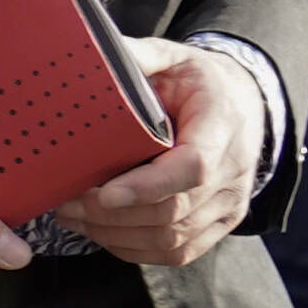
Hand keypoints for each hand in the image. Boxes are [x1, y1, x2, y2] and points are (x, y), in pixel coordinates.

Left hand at [68, 39, 269, 271]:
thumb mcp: (173, 57)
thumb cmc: (197, 83)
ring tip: (73, 217)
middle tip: (65, 203)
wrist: (242, 104)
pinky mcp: (220, 224)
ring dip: (115, 235)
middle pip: (174, 211)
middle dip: (112, 215)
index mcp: (223, 125)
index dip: (148, 186)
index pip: (193, 167)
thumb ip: (138, 57)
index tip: (105, 192)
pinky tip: (101, 233)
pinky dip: (134, 249)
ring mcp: (230, 204)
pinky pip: (177, 253)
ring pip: (172, 238)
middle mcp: (234, 171)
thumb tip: (89, 54)